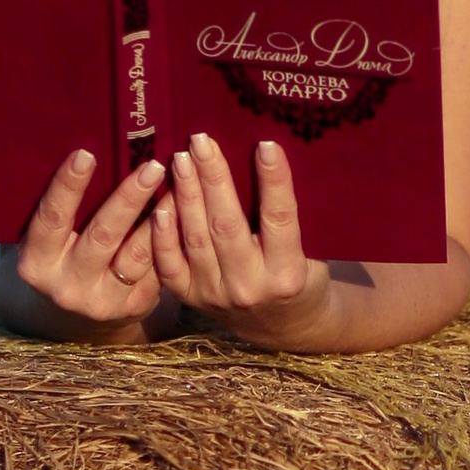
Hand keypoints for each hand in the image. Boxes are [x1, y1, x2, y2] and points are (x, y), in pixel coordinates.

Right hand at [0, 145, 168, 338]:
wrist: (76, 307)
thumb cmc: (62, 251)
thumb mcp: (51, 236)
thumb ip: (63, 207)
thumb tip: (89, 149)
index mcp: (37, 263)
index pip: (52, 219)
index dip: (68, 187)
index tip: (85, 154)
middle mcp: (67, 286)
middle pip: (103, 236)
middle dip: (129, 198)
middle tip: (153, 165)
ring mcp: (102, 301)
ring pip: (138, 253)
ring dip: (163, 215)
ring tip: (181, 183)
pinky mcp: (134, 307)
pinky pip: (158, 268)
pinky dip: (174, 237)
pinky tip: (189, 211)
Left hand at [150, 131, 327, 344]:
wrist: (283, 328)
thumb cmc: (301, 276)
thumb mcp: (310, 253)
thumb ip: (287, 219)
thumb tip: (268, 158)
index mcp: (287, 274)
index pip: (279, 218)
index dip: (273, 180)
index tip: (266, 145)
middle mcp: (249, 286)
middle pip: (227, 224)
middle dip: (213, 178)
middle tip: (202, 141)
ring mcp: (216, 295)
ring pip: (196, 239)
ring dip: (186, 195)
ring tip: (182, 159)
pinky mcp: (192, 299)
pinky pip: (170, 264)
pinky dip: (163, 234)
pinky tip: (159, 203)